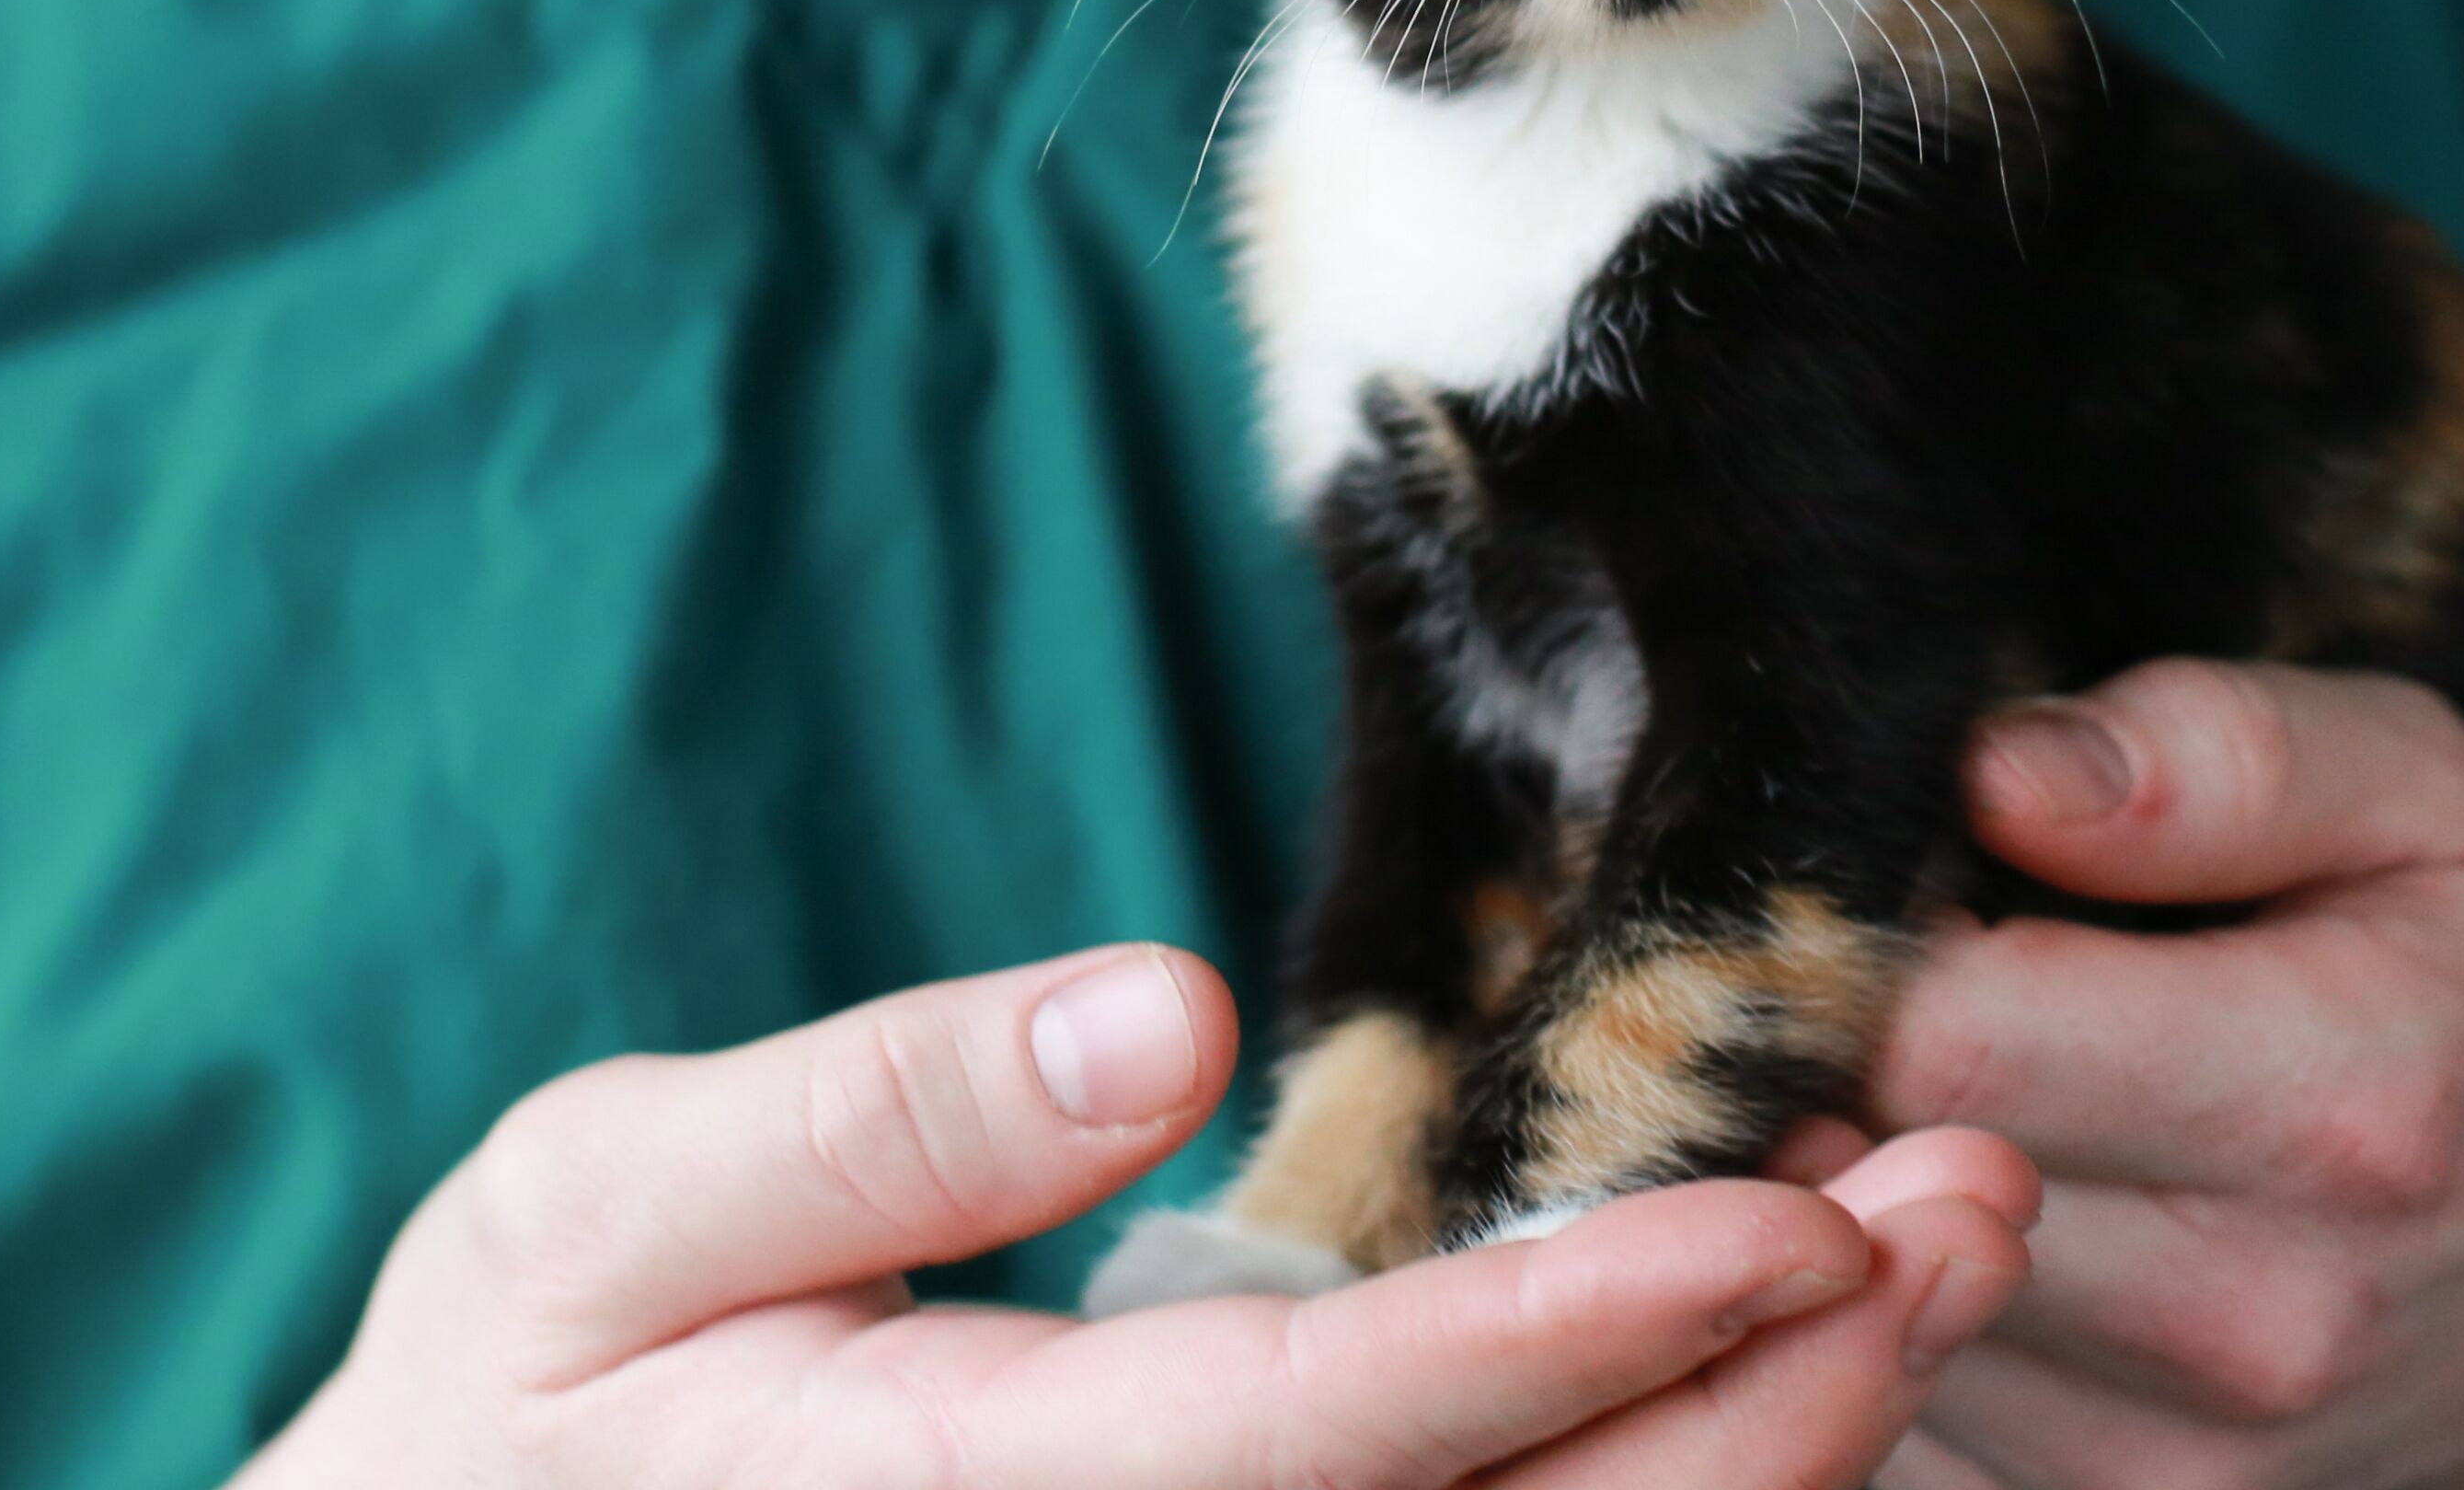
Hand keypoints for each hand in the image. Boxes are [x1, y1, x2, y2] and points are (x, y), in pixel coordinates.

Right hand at [245, 941, 2043, 1489]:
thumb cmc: (498, 1418)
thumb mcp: (590, 1219)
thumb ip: (862, 1117)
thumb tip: (1155, 1019)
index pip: (1336, 1441)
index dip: (1588, 1328)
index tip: (1806, 1198)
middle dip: (1776, 1400)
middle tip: (1965, 1186)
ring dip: (1772, 1462)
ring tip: (1931, 1247)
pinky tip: (1781, 1381)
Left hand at [1798, 661, 2463, 1489]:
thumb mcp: (2416, 794)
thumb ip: (2216, 752)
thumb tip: (2000, 773)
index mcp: (2342, 1106)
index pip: (1951, 1042)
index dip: (1855, 941)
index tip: (1882, 887)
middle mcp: (2257, 1322)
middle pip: (1872, 1178)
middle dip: (1819, 1060)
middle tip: (1868, 984)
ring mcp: (2177, 1462)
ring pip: (1847, 1303)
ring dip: (1834, 1182)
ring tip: (1928, 1091)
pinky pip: (1877, 1401)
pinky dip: (1863, 1297)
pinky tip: (1936, 1204)